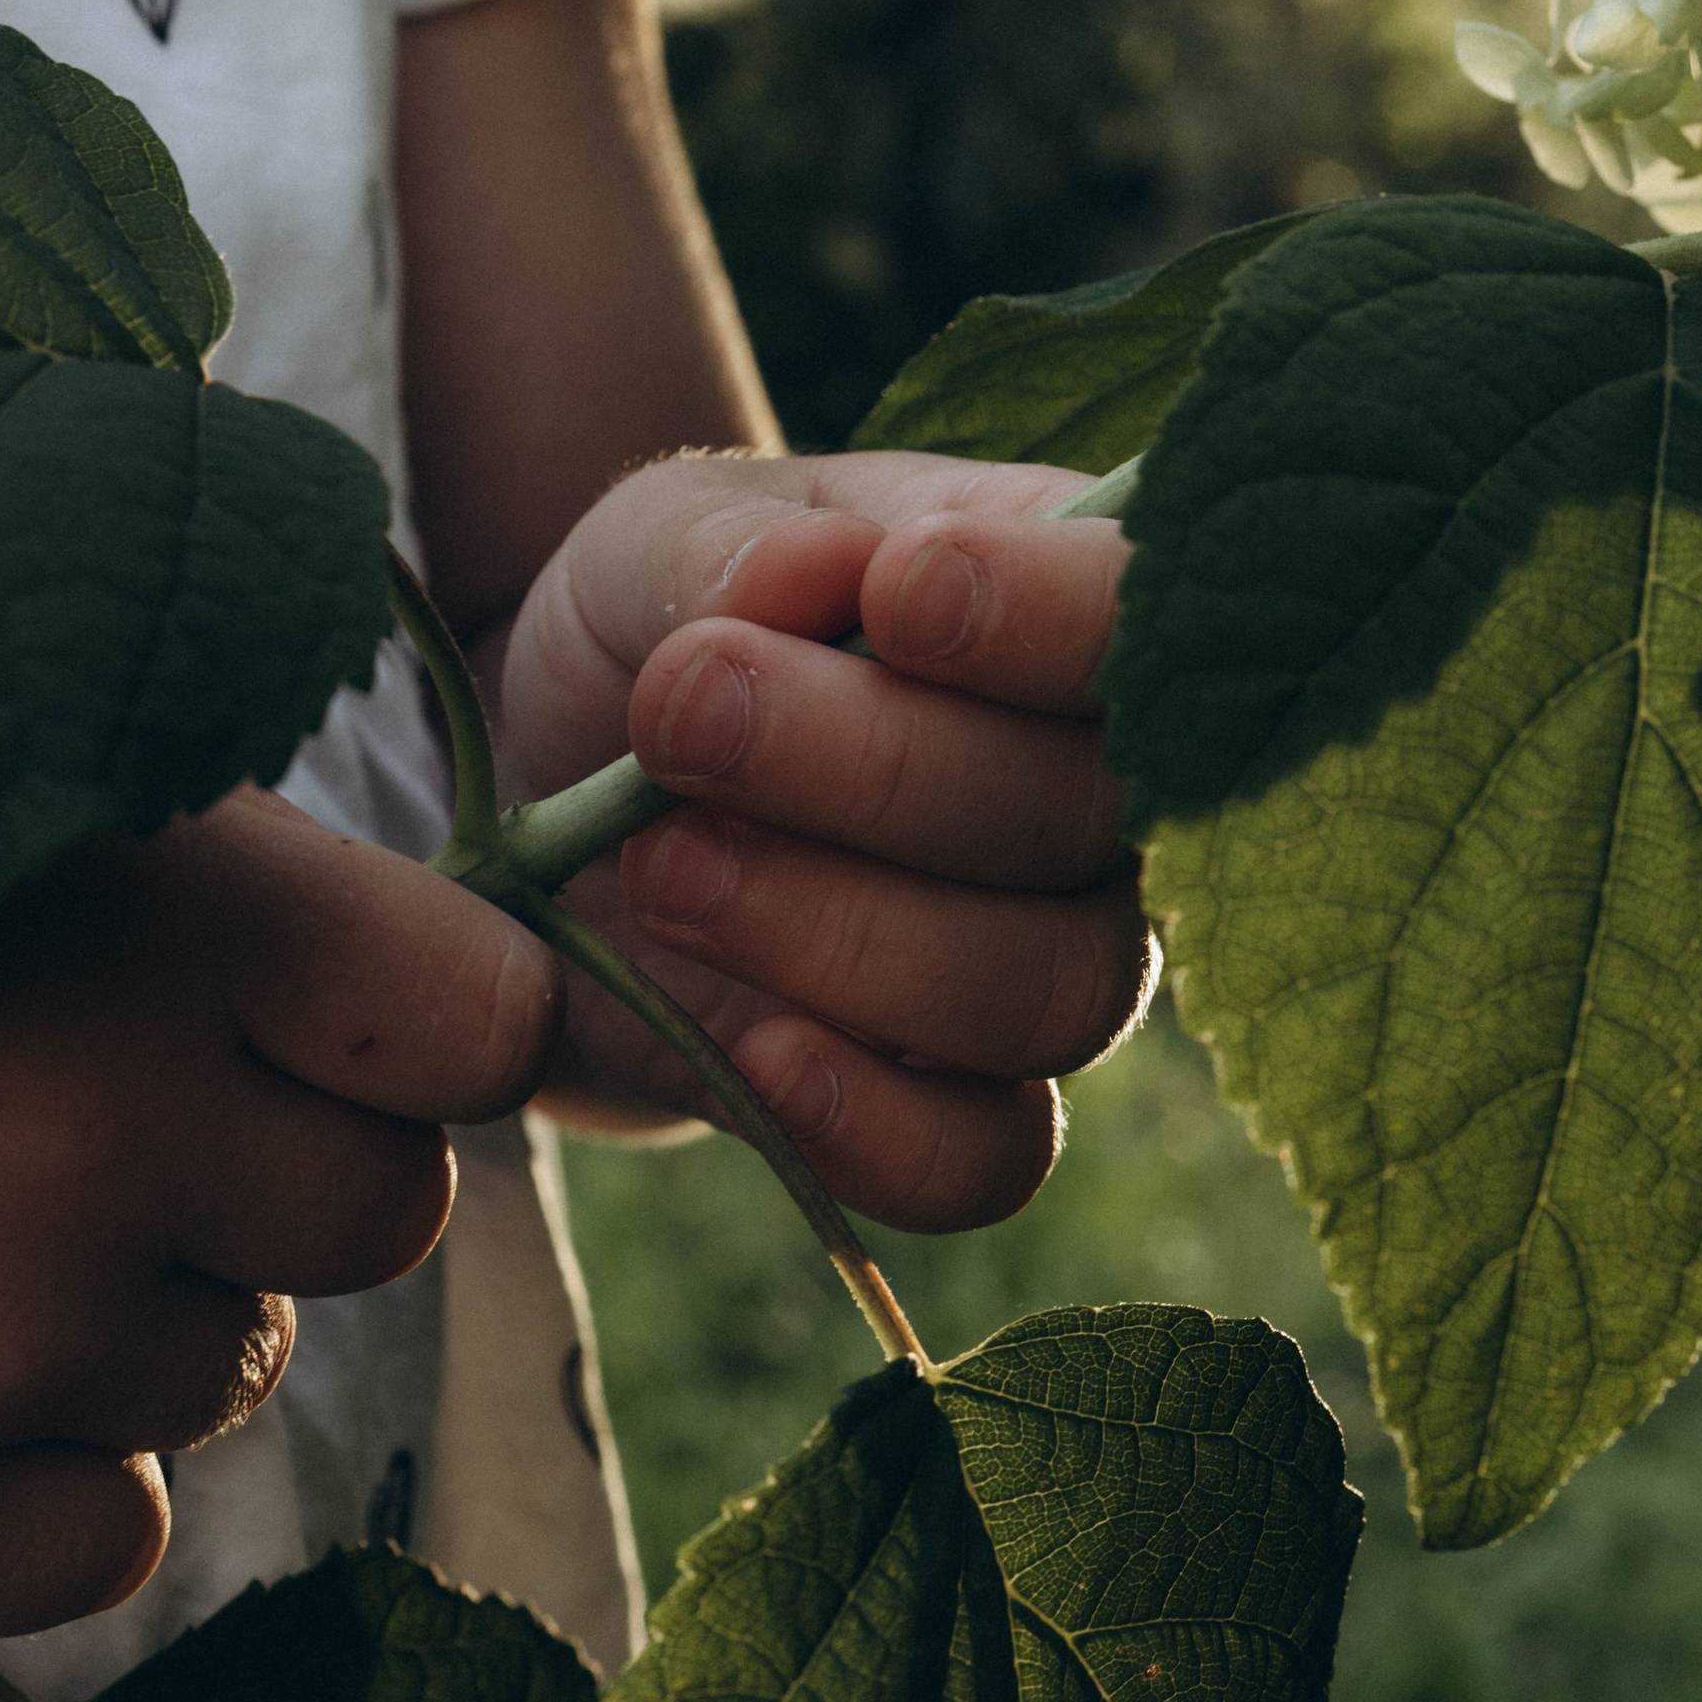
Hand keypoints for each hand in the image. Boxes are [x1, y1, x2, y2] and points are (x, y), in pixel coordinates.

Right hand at [0, 793, 559, 1637]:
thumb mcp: (14, 811)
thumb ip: (243, 915)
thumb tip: (508, 1026)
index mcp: (162, 914)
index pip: (482, 1024)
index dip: (416, 1029)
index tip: (328, 1015)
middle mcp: (106, 1129)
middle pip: (374, 1209)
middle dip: (259, 1172)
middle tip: (49, 1103)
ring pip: (225, 1368)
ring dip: (117, 1312)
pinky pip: (111, 1538)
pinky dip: (22, 1480)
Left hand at [493, 454, 1154, 1229]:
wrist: (557, 800)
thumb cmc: (659, 631)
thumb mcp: (657, 541)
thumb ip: (724, 553)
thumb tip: (820, 579)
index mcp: (1067, 605)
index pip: (1145, 615)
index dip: (1056, 617)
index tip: (900, 596)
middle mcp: (1106, 797)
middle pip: (1097, 816)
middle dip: (882, 769)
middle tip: (683, 712)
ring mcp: (1050, 961)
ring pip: (1053, 992)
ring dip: (848, 936)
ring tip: (664, 867)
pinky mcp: (955, 1107)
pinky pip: (983, 1160)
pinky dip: (875, 1126)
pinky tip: (757, 1053)